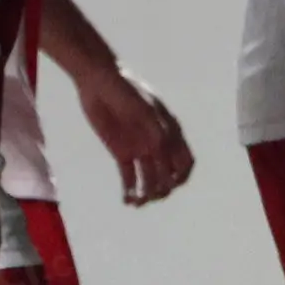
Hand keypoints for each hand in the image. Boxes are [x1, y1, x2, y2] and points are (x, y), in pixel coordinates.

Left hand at [73, 64, 193, 204]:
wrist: (98, 82)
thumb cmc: (125, 90)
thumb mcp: (142, 107)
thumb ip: (154, 127)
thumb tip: (164, 148)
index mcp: (170, 132)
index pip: (185, 161)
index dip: (182, 176)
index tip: (172, 183)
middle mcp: (158, 144)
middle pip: (168, 176)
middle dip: (163, 189)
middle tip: (151, 195)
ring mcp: (140, 149)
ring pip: (149, 180)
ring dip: (146, 194)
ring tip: (136, 202)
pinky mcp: (122, 153)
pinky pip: (129, 177)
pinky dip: (129, 190)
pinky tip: (126, 200)